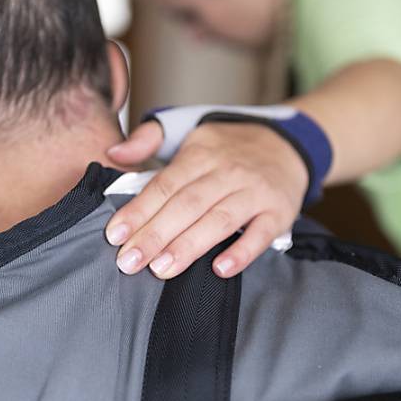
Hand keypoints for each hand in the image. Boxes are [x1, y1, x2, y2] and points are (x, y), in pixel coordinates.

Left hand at [105, 120, 308, 278]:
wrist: (287, 144)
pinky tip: (219, 269)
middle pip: (187, 205)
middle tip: (129, 262)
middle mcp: (227, 171)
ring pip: (219, 220)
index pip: (165, 185)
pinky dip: (242, 252)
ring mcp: (255, 192)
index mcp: (200, 154)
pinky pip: (261, 234)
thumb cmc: (227, 148)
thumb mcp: (188, 130)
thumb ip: (148, 139)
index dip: (139, 210)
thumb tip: (113, 153)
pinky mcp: (278, 211)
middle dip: (155, 235)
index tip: (115, 235)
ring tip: (161, 269)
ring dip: (189, 246)